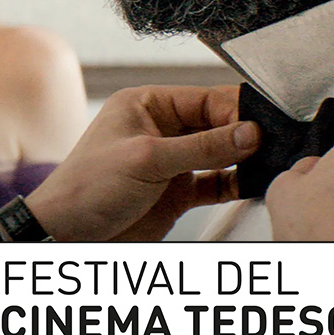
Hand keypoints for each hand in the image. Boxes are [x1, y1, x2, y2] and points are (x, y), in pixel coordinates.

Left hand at [25, 85, 259, 241]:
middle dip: (241, 134)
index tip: (257, 127)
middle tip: (266, 144)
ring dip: (240, 159)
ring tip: (264, 162)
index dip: (233, 112)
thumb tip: (246, 132)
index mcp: (145, 105)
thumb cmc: (85, 188)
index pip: (202, 99)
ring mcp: (169, 162)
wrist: (67, 235)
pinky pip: (214, 182)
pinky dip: (233, 183)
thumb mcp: (147, 159)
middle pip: (214, 124)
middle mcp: (159, 129)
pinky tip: (249, 183)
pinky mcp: (176, 192)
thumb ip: (202, 147)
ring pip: (217, 153)